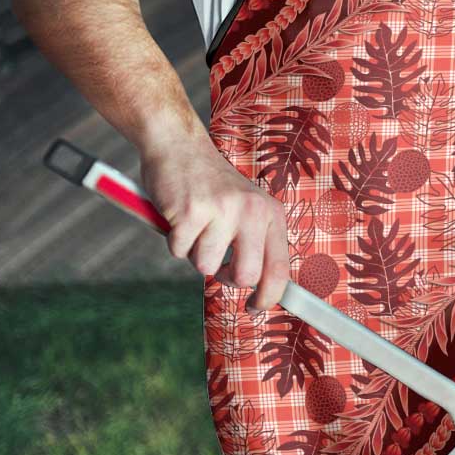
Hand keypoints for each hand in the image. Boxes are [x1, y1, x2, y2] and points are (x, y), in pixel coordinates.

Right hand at [139, 137, 289, 311]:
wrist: (179, 146)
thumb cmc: (211, 185)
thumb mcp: (247, 208)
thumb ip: (256, 242)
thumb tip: (261, 288)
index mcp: (271, 213)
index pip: (279, 268)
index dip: (269, 297)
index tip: (256, 308)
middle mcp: (252, 211)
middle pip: (246, 276)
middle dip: (226, 278)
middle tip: (216, 262)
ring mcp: (222, 210)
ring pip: (205, 266)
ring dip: (194, 253)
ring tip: (196, 225)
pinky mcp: (191, 211)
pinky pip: (179, 251)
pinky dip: (174, 240)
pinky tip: (179, 216)